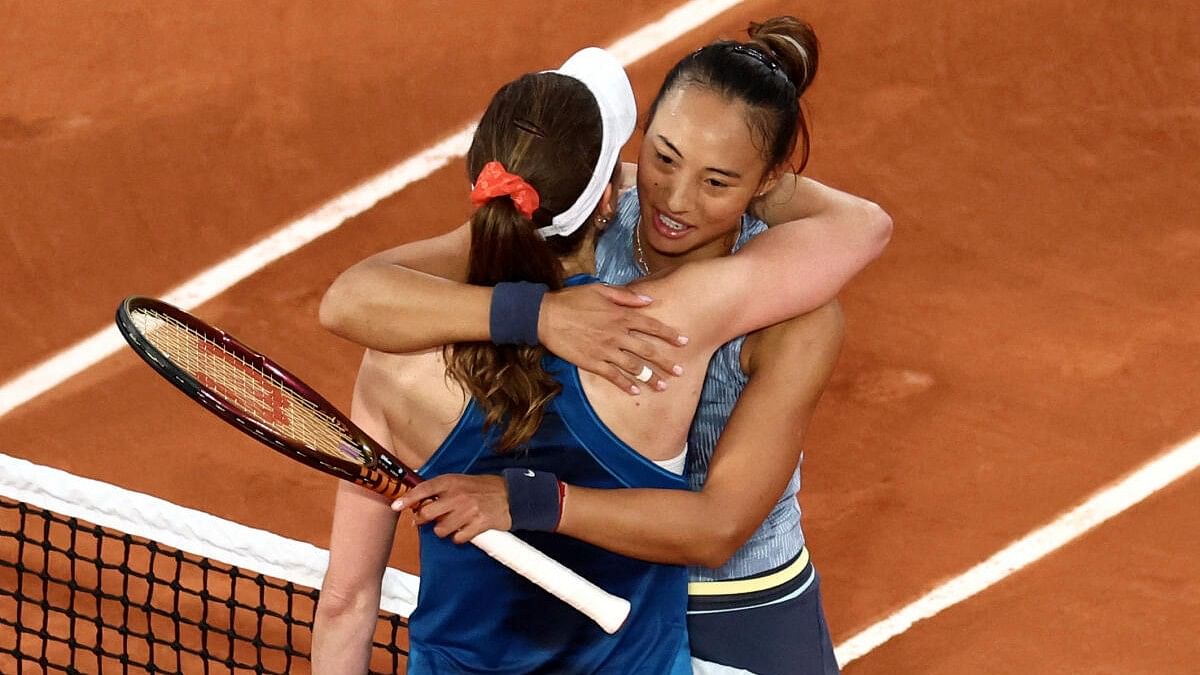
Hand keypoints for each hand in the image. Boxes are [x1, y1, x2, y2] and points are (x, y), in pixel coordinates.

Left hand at [392, 474, 510, 543]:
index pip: (424, 489)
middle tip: (427, 520)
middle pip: (428, 514)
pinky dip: (459, 537)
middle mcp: (458, 495)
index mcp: (452, 482)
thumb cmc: (484, 488)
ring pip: (441, 530)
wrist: (512, 495)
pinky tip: (465, 530)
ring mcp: (468, 511)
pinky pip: (458, 539)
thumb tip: (420, 502)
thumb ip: (442, 490)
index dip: (408, 498)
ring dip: (444, 530)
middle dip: (424, 520)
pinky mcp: (478, 524)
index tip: (396, 505)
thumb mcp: (461, 481)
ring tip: (453, 524)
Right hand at [538, 284, 686, 394]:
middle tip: (679, 371)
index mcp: (620, 315)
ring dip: (650, 377)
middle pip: (647, 350)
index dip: (669, 335)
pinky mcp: (592, 362)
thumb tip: (649, 300)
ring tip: (663, 386)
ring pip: (633, 366)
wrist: (546, 316)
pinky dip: (625, 384)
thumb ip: (626, 296)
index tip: (683, 342)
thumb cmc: (572, 299)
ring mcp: (605, 350)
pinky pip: (613, 376)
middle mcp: (617, 334)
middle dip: (665, 362)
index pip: (651, 326)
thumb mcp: (600, 289)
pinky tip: (635, 391)